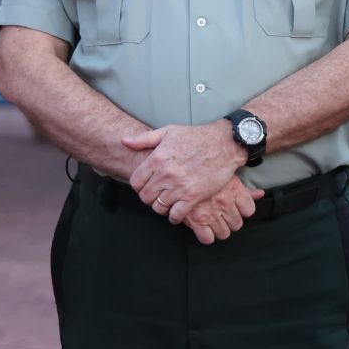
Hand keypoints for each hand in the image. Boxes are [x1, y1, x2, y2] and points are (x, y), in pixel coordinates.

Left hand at [123, 121, 244, 221]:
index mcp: (157, 158)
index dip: (139, 186)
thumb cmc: (196, 136)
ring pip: (159, 207)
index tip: (146, 186)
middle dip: (149, 198)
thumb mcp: (168, 132)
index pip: (135, 182)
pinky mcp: (193, 196)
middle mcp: (166, 174)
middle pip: (146, 197)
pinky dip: (175, 217)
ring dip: (161, 207)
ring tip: (167, 203)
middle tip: (157, 195)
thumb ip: (143, 139)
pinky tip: (177, 212)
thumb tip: (124, 141)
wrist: (224, 143)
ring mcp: (179, 186)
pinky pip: (176, 215)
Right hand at [182, 176, 265, 244]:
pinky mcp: (196, 221)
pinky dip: (206, 235)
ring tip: (212, 220)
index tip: (235, 208)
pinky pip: (207, 239)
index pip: (249, 211)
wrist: (181, 169)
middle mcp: (225, 203)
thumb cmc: (204, 171)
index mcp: (234, 190)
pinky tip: (203, 227)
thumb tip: (261, 194)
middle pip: (237, 224)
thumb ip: (245, 189)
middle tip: (221, 214)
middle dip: (230, 221)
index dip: (242, 211)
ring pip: (224, 233)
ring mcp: (211, 213)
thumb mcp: (227, 175)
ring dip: (219, 229)